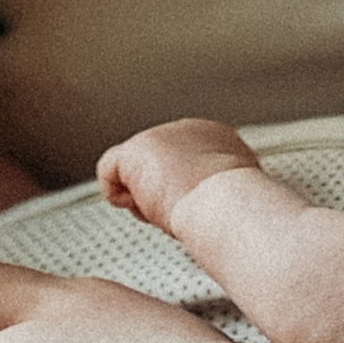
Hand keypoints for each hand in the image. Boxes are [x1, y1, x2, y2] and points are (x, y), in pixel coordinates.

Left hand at [99, 117, 261, 232]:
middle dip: (162, 196)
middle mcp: (188, 130)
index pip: (184, 164)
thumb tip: (206, 208)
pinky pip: (110, 171)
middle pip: (158, 168)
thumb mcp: (231, 195)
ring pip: (135, 174)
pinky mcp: (134, 149)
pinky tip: (141, 205)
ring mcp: (160, 135)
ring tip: (169, 210)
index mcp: (218, 138)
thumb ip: (213, 191)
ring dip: (146, 200)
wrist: (225, 204)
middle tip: (181, 212)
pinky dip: (117, 194)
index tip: (193, 210)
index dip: (183, 192)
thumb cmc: (233, 210)